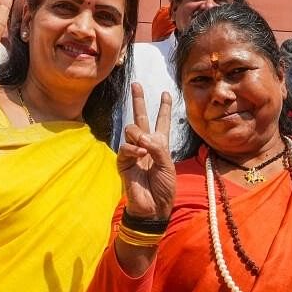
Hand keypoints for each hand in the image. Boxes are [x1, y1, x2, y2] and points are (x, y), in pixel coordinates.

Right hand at [118, 83, 175, 219]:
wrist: (153, 208)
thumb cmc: (164, 187)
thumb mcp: (168, 164)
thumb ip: (157, 147)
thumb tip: (141, 136)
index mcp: (160, 144)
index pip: (162, 122)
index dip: (164, 108)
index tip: (166, 94)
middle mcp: (146, 145)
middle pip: (140, 117)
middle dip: (139, 100)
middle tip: (136, 83)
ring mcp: (133, 152)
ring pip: (131, 129)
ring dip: (139, 134)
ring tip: (145, 147)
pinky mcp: (123, 162)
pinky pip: (125, 147)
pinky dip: (133, 148)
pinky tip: (139, 154)